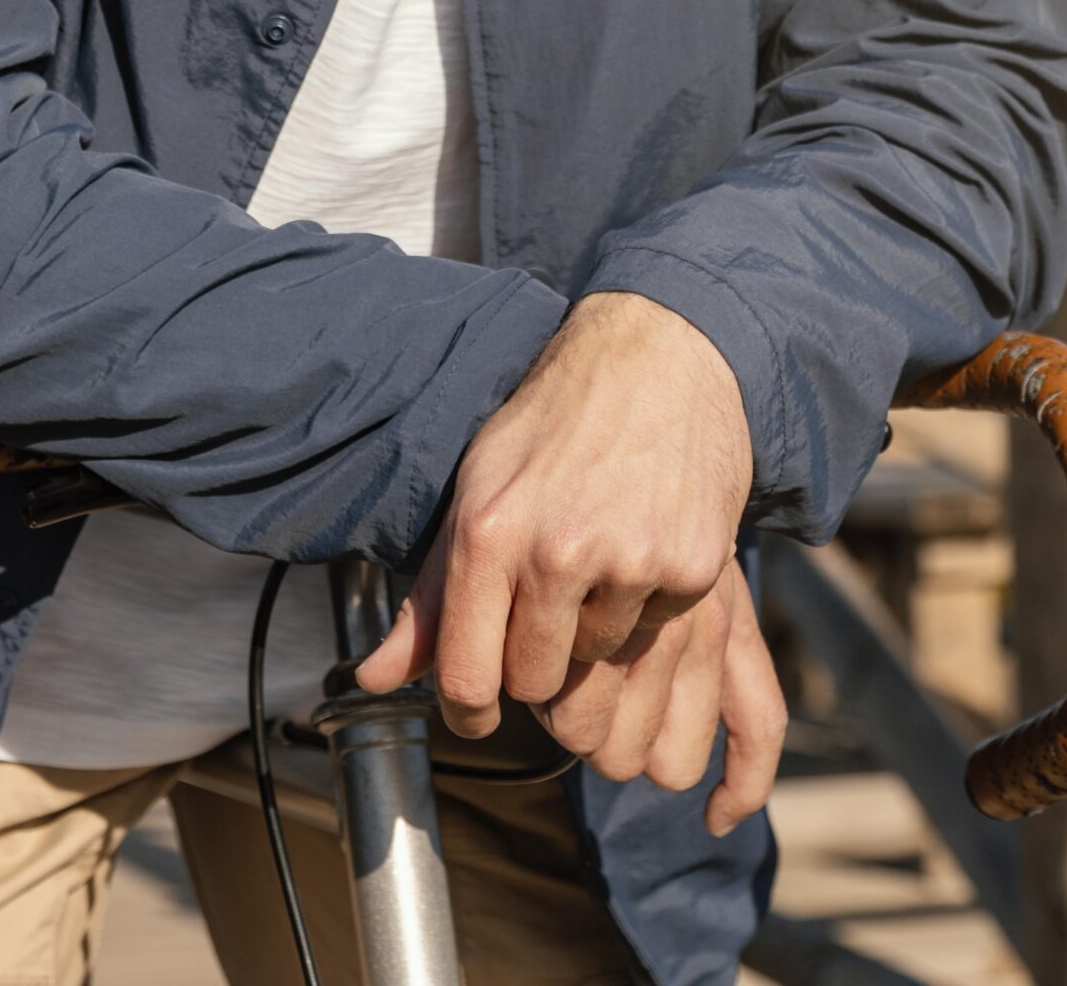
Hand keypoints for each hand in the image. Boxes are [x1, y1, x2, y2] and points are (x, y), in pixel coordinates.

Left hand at [356, 292, 781, 830]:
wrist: (658, 354)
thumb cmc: (553, 423)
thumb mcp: (477, 487)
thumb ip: (431, 596)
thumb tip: (374, 681)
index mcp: (488, 530)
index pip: (467, 677)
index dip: (467, 712)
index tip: (476, 712)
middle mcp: (556, 550)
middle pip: (536, 685)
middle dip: (536, 665)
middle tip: (546, 612)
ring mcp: (630, 560)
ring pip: (599, 664)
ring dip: (595, 633)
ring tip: (597, 561)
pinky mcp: (691, 567)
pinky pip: (656, 631)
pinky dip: (648, 604)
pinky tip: (642, 543)